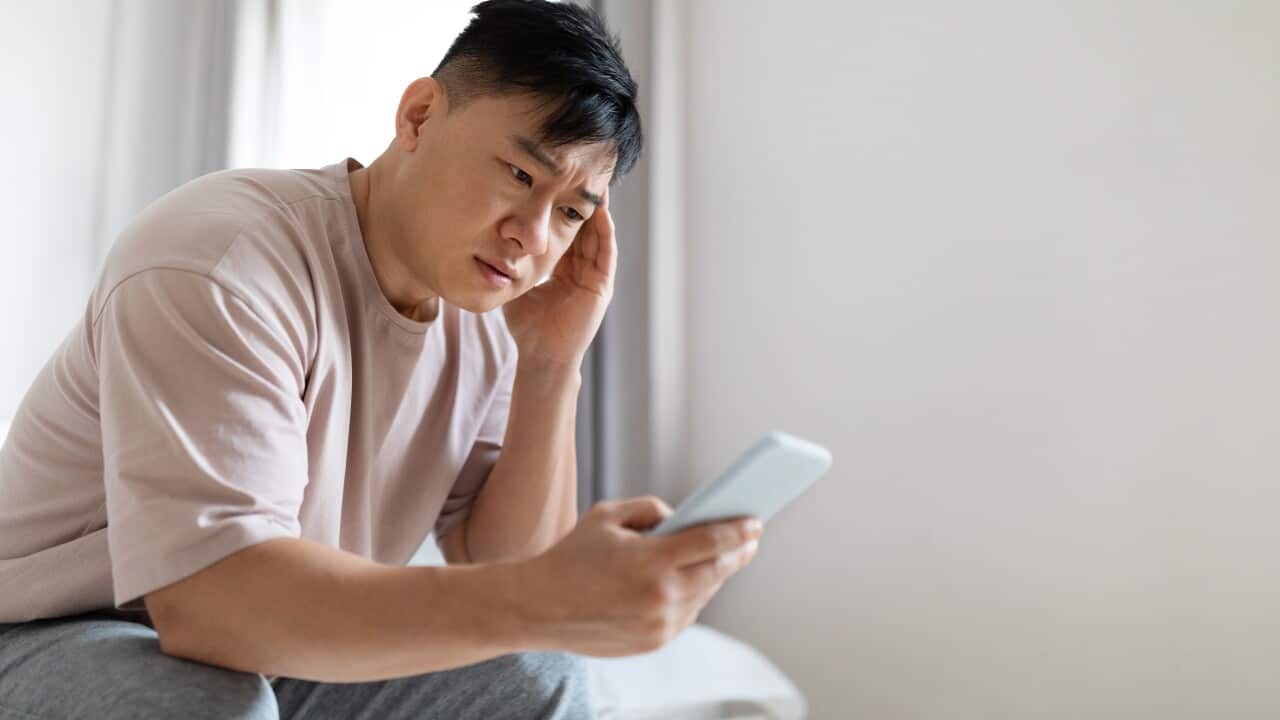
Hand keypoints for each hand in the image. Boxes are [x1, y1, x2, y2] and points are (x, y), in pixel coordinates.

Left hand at [502, 188, 615, 369]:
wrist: (540, 356)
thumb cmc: (526, 326)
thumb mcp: (516, 284)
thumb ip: (510, 263)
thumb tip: (487, 240)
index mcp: (563, 269)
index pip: (566, 231)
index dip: (563, 207)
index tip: (559, 181)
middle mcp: (582, 270)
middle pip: (585, 228)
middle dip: (583, 202)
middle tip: (583, 172)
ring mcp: (594, 278)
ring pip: (599, 236)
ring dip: (599, 211)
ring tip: (597, 184)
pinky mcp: (602, 287)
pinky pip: (606, 254)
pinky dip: (605, 233)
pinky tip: (602, 213)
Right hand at [516, 496, 762, 656]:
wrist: (538, 608)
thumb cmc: (572, 556)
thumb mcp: (609, 516)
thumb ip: (652, 509)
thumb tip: (685, 519)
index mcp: (651, 561)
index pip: (711, 542)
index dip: (739, 530)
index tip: (757, 521)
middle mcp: (660, 597)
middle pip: (716, 571)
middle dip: (737, 553)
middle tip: (750, 539)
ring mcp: (659, 625)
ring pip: (703, 594)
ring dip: (716, 574)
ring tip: (726, 556)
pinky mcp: (654, 642)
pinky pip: (686, 614)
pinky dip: (693, 595)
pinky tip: (695, 580)